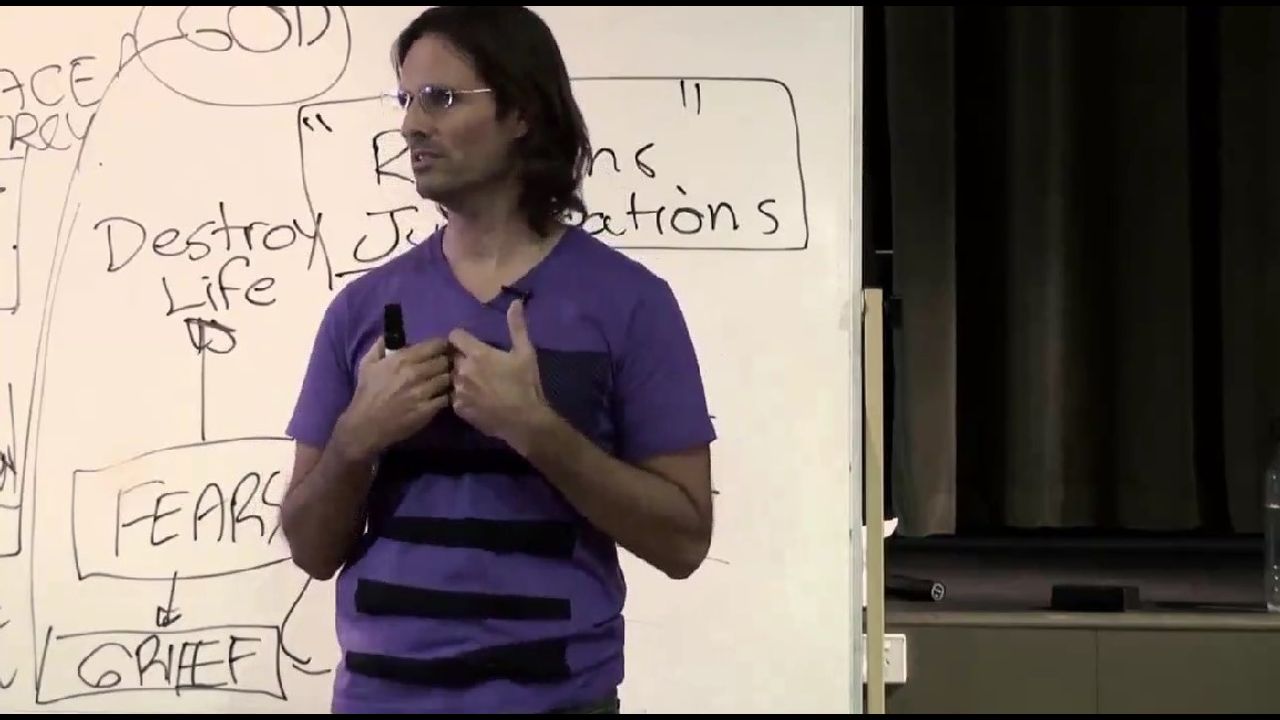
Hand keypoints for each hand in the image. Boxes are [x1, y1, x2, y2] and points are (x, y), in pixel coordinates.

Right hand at [334, 336, 451, 461]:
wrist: (365, 425)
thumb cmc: (367, 393)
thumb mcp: (367, 365)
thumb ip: (379, 346)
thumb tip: (390, 334)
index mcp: (402, 359)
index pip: (435, 345)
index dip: (441, 346)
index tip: (441, 350)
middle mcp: (415, 373)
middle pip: (445, 361)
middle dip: (446, 362)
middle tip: (444, 367)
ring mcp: (423, 392)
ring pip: (448, 378)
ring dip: (447, 379)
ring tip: (443, 382)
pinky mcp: (428, 410)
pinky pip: (446, 398)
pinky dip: (446, 396)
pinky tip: (440, 397)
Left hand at [448, 299, 548, 448]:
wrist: (524, 420)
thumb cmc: (526, 384)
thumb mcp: (526, 353)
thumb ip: (517, 327)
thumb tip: (515, 302)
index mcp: (477, 354)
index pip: (455, 336)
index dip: (462, 338)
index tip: (471, 343)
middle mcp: (462, 370)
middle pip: (453, 357)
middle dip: (463, 358)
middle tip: (480, 366)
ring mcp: (458, 390)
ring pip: (453, 377)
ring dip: (462, 378)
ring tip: (478, 385)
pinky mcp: (458, 408)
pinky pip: (455, 397)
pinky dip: (463, 397)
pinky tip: (477, 400)